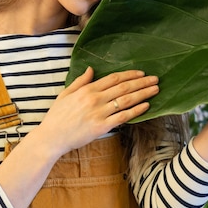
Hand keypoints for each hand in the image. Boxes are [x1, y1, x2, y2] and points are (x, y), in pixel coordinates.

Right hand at [36, 67, 158, 156]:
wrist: (52, 137)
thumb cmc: (56, 116)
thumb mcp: (65, 94)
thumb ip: (80, 81)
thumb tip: (91, 69)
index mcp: (87, 89)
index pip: (113, 78)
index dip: (129, 74)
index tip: (141, 72)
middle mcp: (95, 99)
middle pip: (124, 87)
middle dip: (141, 82)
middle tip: (155, 78)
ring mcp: (99, 113)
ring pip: (126, 100)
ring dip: (143, 94)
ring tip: (155, 89)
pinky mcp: (102, 127)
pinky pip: (123, 117)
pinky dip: (136, 110)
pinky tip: (147, 106)